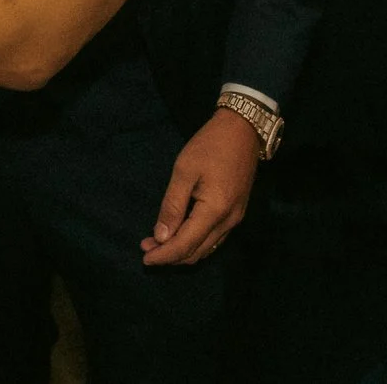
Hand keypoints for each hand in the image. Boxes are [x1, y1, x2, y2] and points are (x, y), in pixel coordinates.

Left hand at [141, 108, 259, 265]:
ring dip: (182, 251)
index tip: (144, 257)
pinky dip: (195, 242)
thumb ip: (173, 205)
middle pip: (196, 252)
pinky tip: (180, 234)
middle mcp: (228, 221)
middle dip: (170, 255)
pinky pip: (214, 239)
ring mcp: (235, 219)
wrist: (243, 129)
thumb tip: (160, 236)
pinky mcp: (236, 213)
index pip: (185, 245)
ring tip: (158, 242)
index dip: (163, 255)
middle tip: (146, 247)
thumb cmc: (210, 145)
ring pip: (206, 249)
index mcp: (215, 210)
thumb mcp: (184, 170)